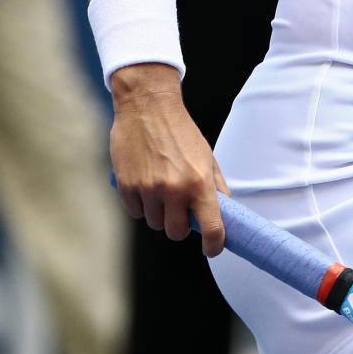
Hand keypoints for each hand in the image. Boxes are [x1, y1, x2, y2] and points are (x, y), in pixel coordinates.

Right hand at [110, 64, 228, 256]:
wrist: (148, 106)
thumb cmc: (181, 131)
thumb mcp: (206, 155)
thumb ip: (215, 186)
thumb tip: (225, 211)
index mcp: (200, 183)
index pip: (212, 228)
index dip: (214, 244)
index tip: (212, 247)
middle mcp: (175, 190)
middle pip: (176, 233)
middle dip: (180, 225)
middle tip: (180, 209)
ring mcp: (149, 190)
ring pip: (155, 223)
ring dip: (159, 213)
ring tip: (161, 187)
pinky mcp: (127, 187)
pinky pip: (136, 212)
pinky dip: (141, 204)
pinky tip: (145, 182)